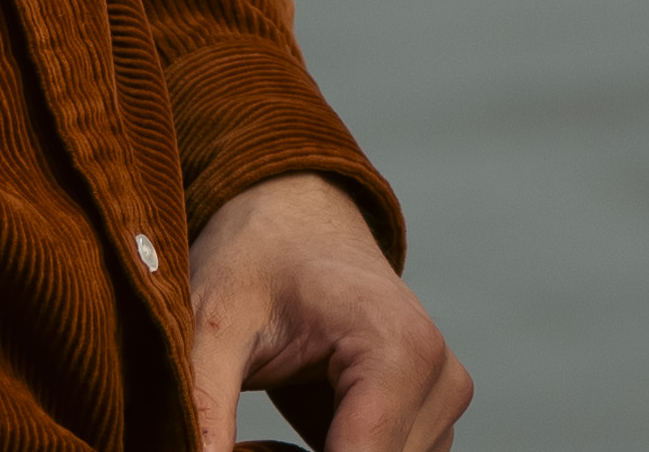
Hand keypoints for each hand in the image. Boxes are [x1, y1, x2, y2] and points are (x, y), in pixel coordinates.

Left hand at [185, 172, 468, 451]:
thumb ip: (204, 408)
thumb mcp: (211, 329)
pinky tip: (301, 441)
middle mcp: (439, 377)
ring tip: (268, 440)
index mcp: (398, 350)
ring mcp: (444, 398)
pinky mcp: (432, 415)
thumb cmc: (255, 260)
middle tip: (243, 441)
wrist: (294, 219)